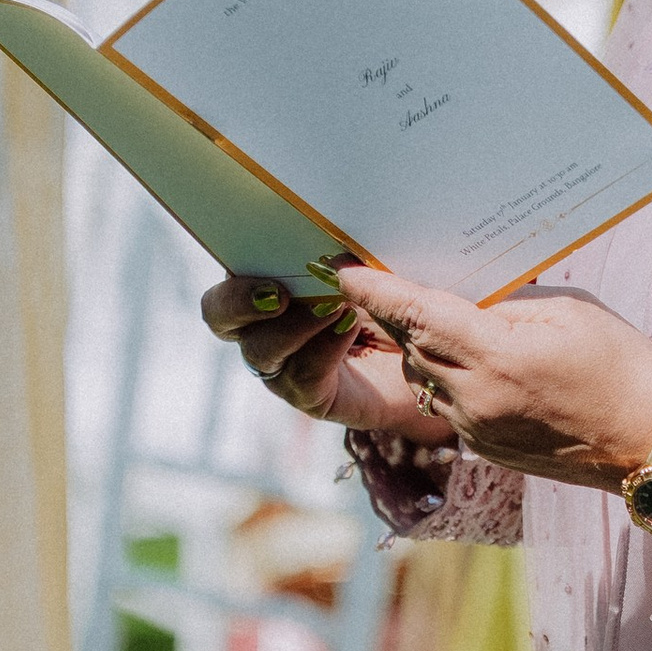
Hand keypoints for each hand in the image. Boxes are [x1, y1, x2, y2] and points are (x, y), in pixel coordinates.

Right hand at [201, 272, 450, 438]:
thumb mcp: (368, 272)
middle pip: (220, 316)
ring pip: (261, 350)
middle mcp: (264, 328)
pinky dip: (323, 348)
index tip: (264, 255)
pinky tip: (349, 331)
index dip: (233, 269)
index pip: (228, 277)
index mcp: (269, 287)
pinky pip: (301, 375)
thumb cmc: (391, 302)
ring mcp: (283, 366)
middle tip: (278, 293)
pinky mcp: (310, 396)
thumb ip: (345, 263)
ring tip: (335, 308)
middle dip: (241, 302)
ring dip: (296, 325)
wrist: (431, 357)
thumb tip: (332, 254)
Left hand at [333, 269, 651, 490]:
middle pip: (409, 345)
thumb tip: (460, 295)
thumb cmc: (620, 366)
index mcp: (495, 357)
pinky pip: (445, 403)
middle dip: (392, 313)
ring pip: (421, 376)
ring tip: (443, 318)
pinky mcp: (483, 448)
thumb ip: (503, 302)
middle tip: (374, 278)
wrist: (651, 442)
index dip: (374, 291)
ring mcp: (475, 429)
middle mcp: (474, 398)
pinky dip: (447, 376)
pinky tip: (471, 358)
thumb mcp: (565, 311)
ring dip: (422, 347)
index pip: (415, 315)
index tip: (342, 269)